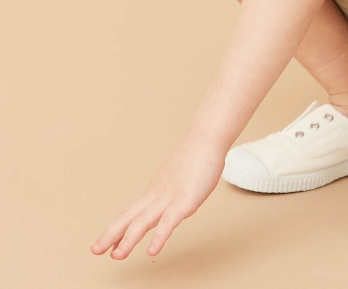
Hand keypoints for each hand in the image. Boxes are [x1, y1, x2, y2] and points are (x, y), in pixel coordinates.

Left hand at [91, 136, 224, 259]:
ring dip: (128, 239)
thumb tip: (173, 200)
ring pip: (144, 220)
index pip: (132, 212)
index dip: (117, 228)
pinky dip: (159, 237)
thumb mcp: (180, 178)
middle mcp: (158, 194)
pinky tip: (152, 250)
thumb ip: (174, 191)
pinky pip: (169, 222)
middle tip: (96, 250)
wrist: (206, 138)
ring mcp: (170, 197)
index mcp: (156, 190)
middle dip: (111, 235)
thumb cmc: (198, 157)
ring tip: (118, 256)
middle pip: (129, 216)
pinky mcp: (185, 200)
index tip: (106, 243)